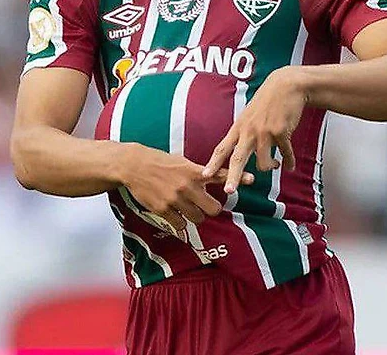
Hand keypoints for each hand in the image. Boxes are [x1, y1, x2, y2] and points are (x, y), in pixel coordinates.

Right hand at [119, 143, 253, 231]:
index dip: (238, 178)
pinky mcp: (163, 210)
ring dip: (195, 217)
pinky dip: (179, 222)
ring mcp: (175, 199)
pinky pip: (179, 225)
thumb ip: (197, 172)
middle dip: (212, 210)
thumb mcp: (182, 162)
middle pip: (213, 209)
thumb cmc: (159, 162)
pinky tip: (173, 213)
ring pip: (197, 219)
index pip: (221, 175)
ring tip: (186, 209)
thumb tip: (210, 179)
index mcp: (194, 171)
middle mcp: (187, 186)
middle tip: (206, 207)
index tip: (252, 180)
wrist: (134, 165)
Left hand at [202, 66, 305, 193]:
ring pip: (264, 163)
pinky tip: (289, 165)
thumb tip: (240, 151)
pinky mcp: (281, 132)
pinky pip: (285, 154)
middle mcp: (249, 131)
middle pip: (238, 158)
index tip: (204, 175)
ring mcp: (265, 132)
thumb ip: (244, 132)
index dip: (213, 163)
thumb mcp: (249, 114)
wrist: (286, 85)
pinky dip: (288, 161)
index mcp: (239, 127)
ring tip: (275, 165)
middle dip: (233, 177)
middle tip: (228, 191)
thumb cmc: (267, 100)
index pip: (222, 148)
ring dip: (270, 167)